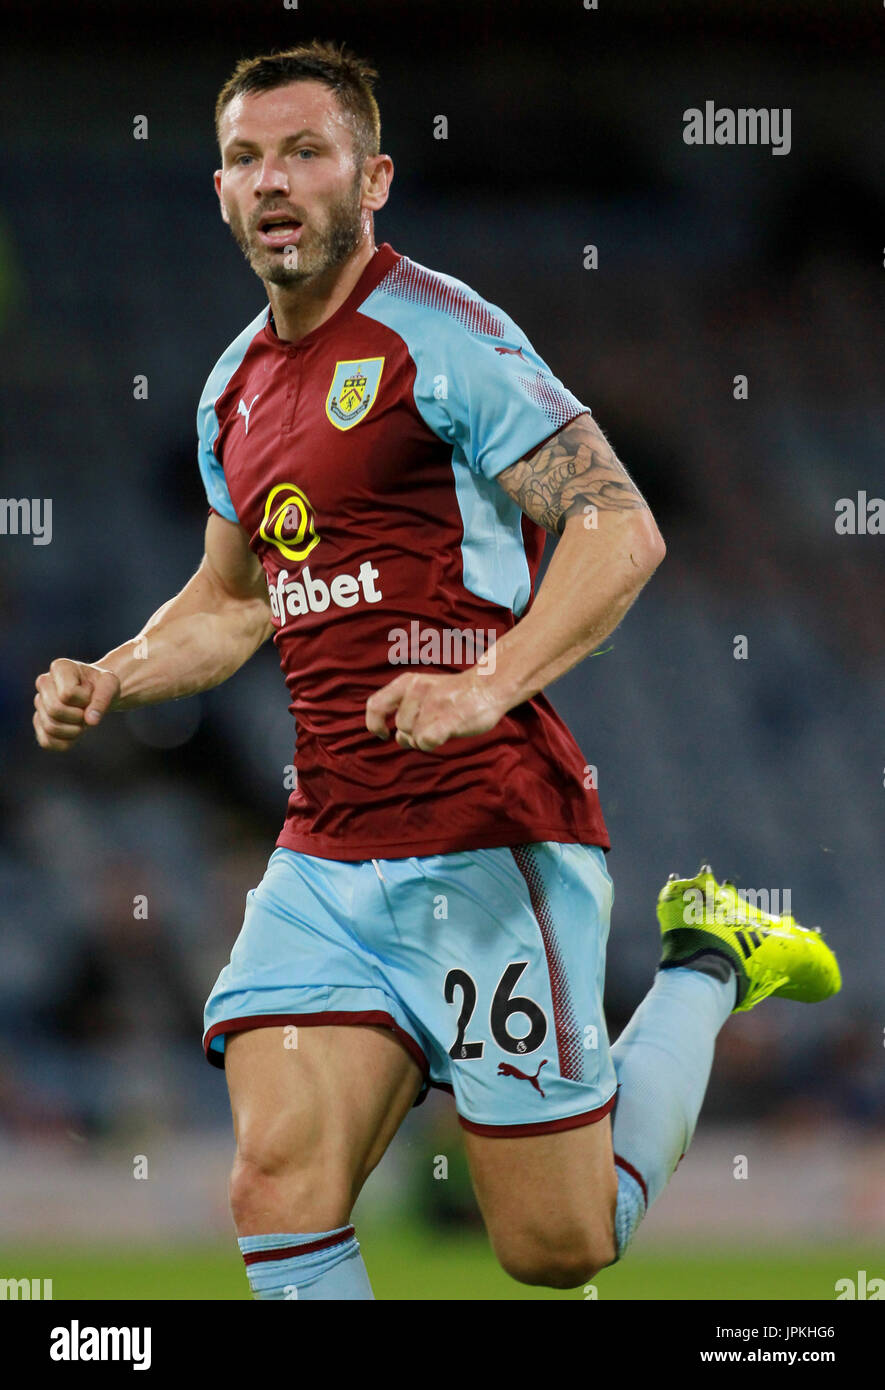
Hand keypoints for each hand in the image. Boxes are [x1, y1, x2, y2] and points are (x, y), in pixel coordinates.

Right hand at [33, 658, 120, 751]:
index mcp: (60, 667)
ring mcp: (39, 703)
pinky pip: (46, 742)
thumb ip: (103, 699)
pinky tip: (75, 733)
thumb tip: (91, 720)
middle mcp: (44, 682)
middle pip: (55, 710)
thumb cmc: (102, 686)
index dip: (85, 700)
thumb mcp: (110, 686)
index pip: (68, 694)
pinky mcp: (39, 722)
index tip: (91, 694)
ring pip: (50, 727)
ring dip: (74, 730)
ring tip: (82, 720)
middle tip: (87, 711)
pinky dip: (65, 743)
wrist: (96, 693)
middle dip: (78, 716)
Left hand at [365, 667, 505, 751]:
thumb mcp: (424, 692)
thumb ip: (405, 711)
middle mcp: (417, 689)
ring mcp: (434, 703)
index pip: (375, 705)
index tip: (384, 734)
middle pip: (401, 727)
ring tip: (445, 725)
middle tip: (434, 725)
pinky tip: (443, 736)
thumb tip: (396, 739)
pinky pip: (426, 741)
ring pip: (414, 737)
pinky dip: (430, 744)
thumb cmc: (456, 694)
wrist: (490, 684)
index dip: (375, 724)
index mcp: (408, 682)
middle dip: (413, 734)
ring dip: (426, 739)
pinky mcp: (449, 718)